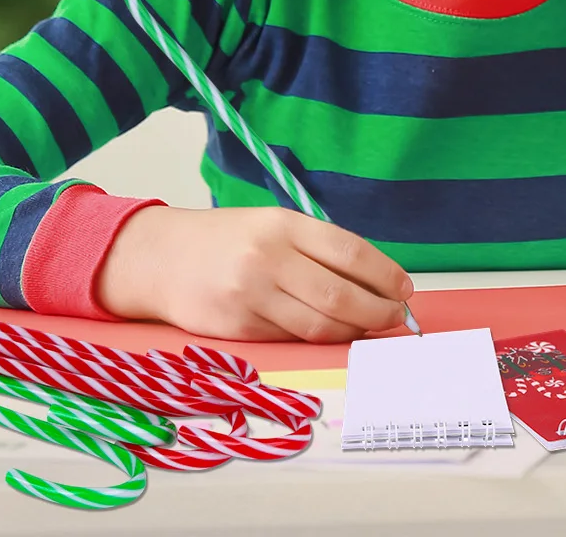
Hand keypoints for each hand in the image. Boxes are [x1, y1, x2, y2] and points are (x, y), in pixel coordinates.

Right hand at [97, 206, 414, 341]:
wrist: (160, 258)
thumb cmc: (227, 240)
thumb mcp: (273, 225)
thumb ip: (316, 248)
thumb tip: (372, 277)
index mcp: (284, 225)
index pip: (349, 251)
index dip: (383, 273)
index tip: (404, 288)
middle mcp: (269, 259)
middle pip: (339, 294)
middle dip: (377, 309)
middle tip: (396, 316)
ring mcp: (251, 296)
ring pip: (317, 324)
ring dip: (353, 331)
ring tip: (370, 328)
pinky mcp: (236, 329)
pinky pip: (290, 340)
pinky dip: (318, 341)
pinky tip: (333, 336)